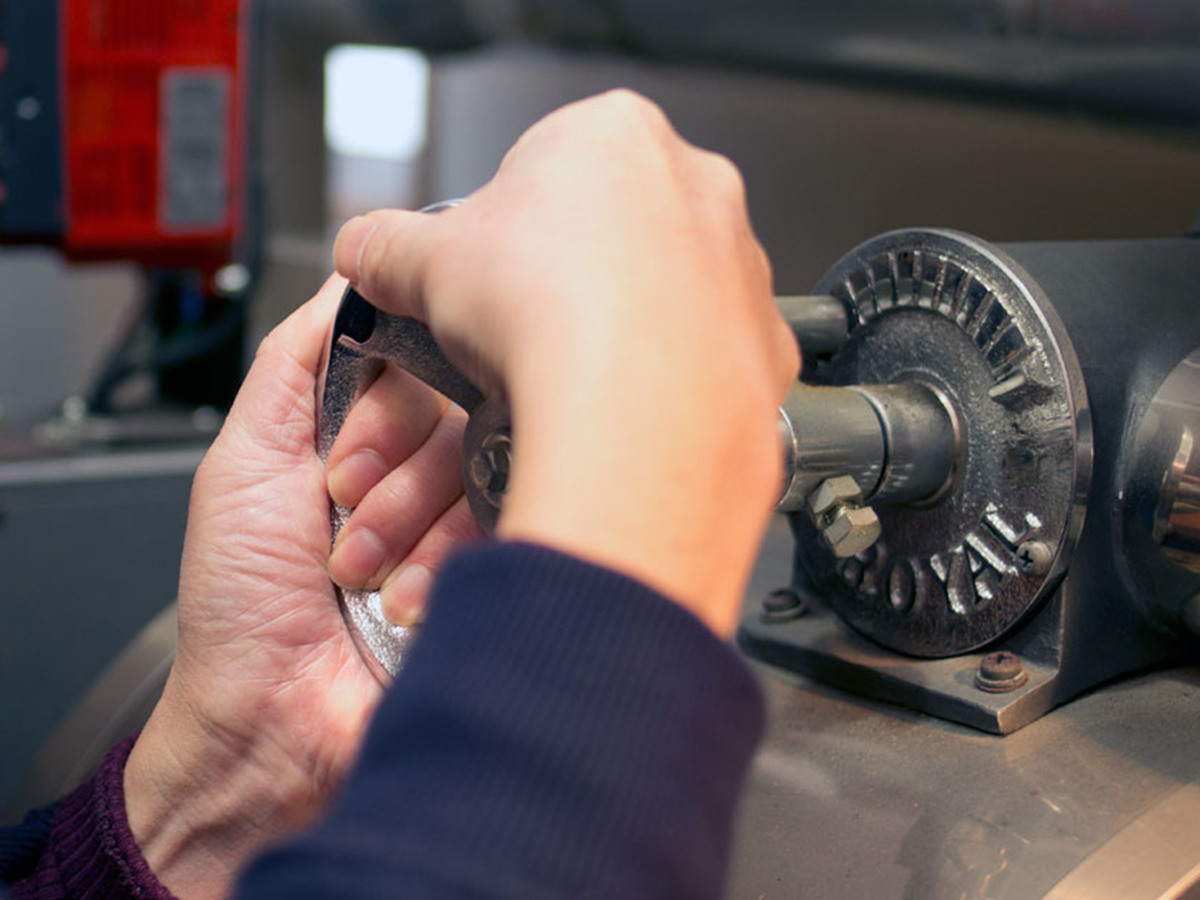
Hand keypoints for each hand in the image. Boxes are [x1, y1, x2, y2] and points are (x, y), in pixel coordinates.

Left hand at [124, 275, 476, 898]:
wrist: (270, 721)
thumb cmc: (241, 604)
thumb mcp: (243, 457)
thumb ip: (297, 358)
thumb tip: (353, 272)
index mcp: (366, 432)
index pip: (417, 360)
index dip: (382, 408)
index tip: (334, 463)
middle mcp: (425, 468)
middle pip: (455, 410)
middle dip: (389, 474)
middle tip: (338, 517)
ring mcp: (466, 519)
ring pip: (482, 466)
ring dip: (408, 528)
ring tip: (356, 577)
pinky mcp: (501, 565)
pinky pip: (505, 522)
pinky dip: (442, 566)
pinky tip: (402, 606)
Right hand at [334, 90, 798, 636]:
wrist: (633, 411)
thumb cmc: (549, 313)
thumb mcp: (425, 265)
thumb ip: (387, 247)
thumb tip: (366, 251)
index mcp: (614, 135)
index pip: (545, 168)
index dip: (503, 230)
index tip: (486, 277)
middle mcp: (697, 187)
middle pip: (614, 229)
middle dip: (568, 276)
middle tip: (524, 330)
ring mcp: (740, 265)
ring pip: (668, 293)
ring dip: (622, 327)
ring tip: (569, 377)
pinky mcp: (765, 340)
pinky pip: (707, 357)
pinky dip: (669, 380)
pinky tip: (625, 405)